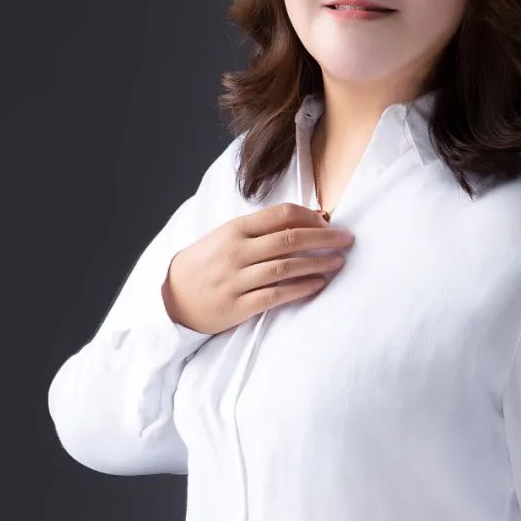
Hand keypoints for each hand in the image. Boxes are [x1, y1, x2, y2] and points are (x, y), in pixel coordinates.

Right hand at [162, 203, 354, 333]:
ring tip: (339, 261)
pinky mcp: (239, 306)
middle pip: (289, 239)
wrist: (172, 297)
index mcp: (234, 229)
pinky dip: (301, 289)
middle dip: (323, 237)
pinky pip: (276, 295)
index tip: (328, 221)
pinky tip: (319, 284)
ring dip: (317, 263)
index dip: (309, 216)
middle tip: (347, 239)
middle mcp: (236, 252)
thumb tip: (304, 220)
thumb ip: (258, 230)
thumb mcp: (225, 237)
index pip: (280, 215)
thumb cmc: (205, 264)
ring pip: (286, 267)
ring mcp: (237, 280)